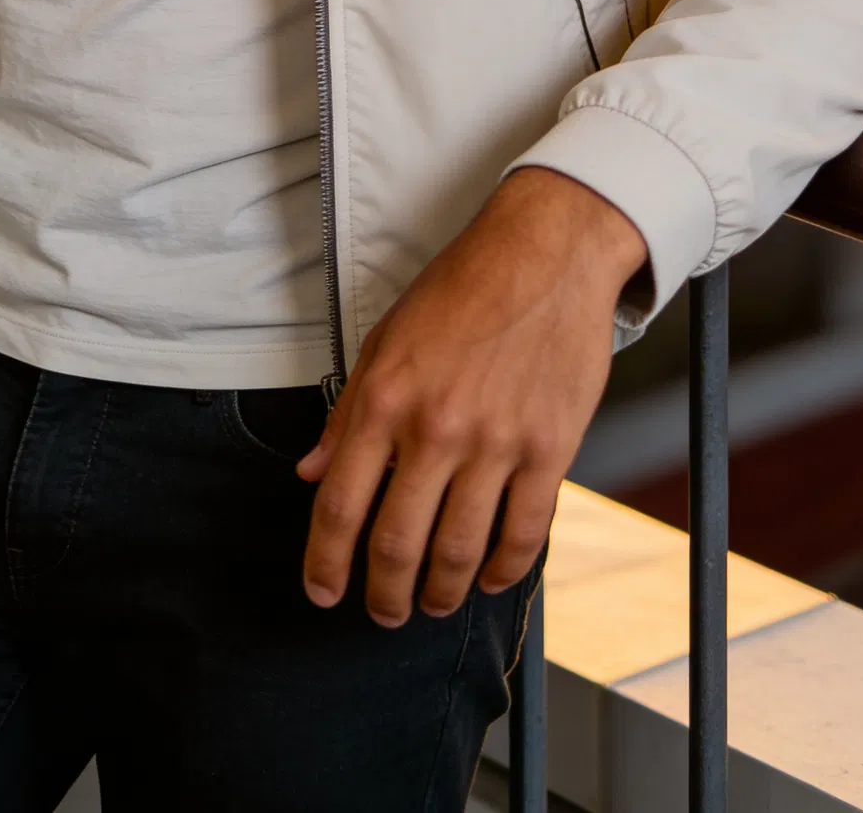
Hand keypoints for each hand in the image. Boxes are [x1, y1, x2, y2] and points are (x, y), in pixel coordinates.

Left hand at [298, 169, 645, 626]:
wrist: (545, 252)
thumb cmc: (462, 287)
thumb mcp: (386, 338)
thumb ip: (348, 411)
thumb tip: (312, 472)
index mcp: (386, 397)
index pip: (339, 505)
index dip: (325, 562)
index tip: (322, 591)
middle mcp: (435, 427)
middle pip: (396, 544)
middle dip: (383, 595)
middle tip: (383, 612)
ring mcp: (495, 442)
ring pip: (458, 551)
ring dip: (439, 594)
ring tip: (432, 604)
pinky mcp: (550, 449)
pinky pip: (523, 534)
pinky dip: (501, 571)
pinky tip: (488, 577)